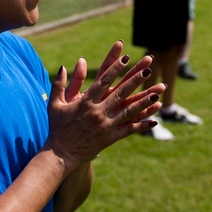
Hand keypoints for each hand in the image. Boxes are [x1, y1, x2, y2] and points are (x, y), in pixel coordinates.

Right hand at [44, 41, 164, 169]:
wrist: (61, 154)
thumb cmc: (57, 127)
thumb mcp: (55, 103)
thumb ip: (60, 84)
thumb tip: (64, 66)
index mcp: (85, 102)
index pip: (103, 81)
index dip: (115, 68)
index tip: (126, 57)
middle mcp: (97, 112)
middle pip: (120, 92)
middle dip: (135, 79)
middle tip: (148, 69)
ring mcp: (105, 125)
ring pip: (129, 111)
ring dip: (144, 101)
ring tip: (157, 92)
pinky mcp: (110, 138)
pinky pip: (129, 130)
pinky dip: (142, 125)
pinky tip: (154, 121)